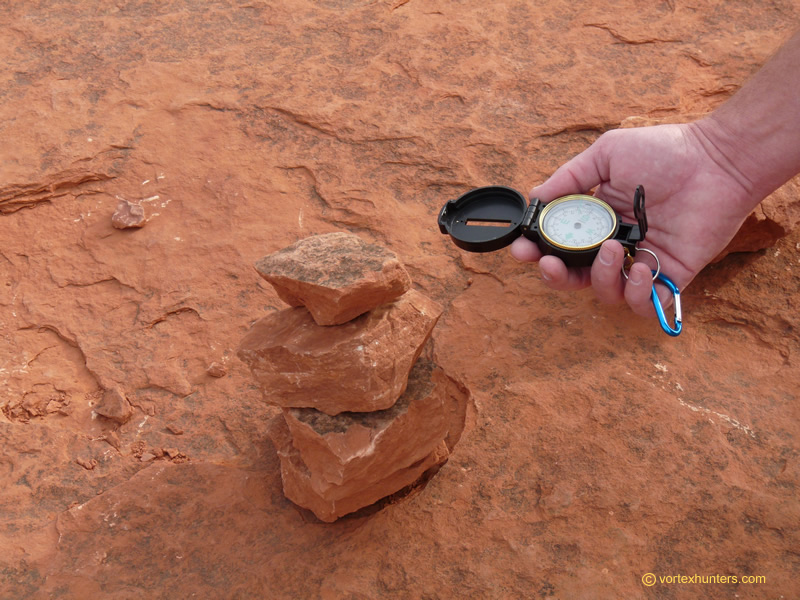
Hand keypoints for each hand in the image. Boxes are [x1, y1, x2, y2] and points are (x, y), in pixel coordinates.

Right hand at [510, 122, 756, 317]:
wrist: (716, 161)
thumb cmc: (664, 152)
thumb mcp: (606, 154)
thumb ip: (569, 178)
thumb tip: (534, 197)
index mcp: (597, 220)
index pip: (559, 245)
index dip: (537, 252)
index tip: (524, 248)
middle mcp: (615, 244)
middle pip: (574, 277)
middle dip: (555, 276)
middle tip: (551, 263)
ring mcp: (641, 261)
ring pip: (605, 293)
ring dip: (601, 277)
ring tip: (614, 250)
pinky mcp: (670, 275)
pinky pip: (644, 304)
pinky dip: (636, 294)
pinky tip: (639, 267)